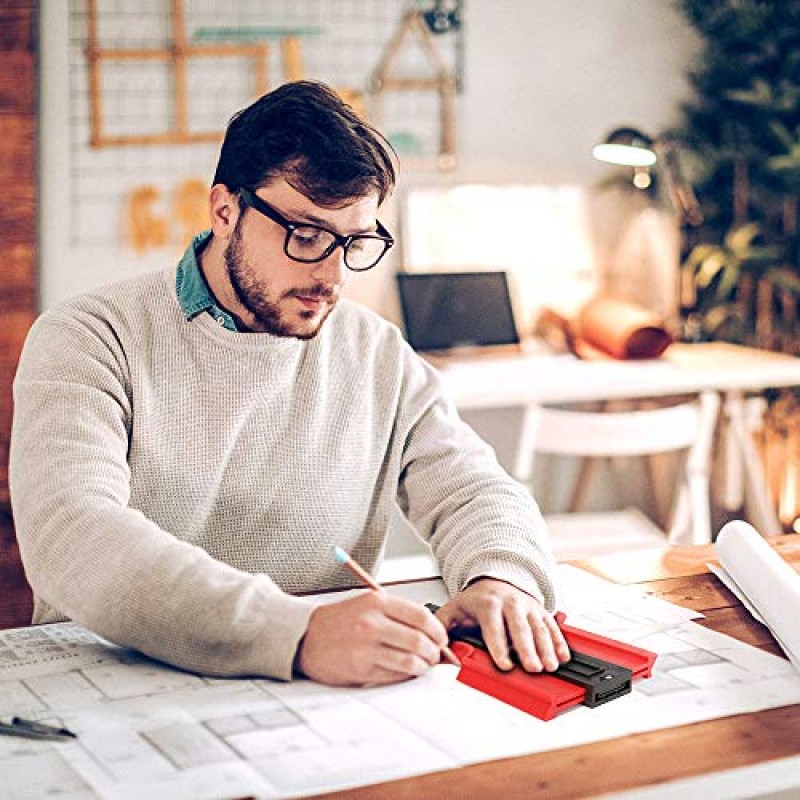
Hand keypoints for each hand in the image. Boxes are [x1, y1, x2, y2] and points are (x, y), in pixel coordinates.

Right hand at [296, 591, 450, 686]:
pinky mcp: (361, 669)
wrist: (306, 637)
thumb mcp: (368, 604)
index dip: (438, 630)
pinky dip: (406, 675)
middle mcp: (372, 623)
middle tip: (436, 655)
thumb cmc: (340, 621)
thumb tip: (430, 630)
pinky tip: (406, 671)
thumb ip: (398, 613)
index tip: (441, 637)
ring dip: (423, 666)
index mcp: (377, 602)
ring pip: (410, 661)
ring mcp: (366, 648)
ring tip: (423, 665)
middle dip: (434, 651)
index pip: (421, 616)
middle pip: (419, 640)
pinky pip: (395, 675)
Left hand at [435, 577, 570, 672]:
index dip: (499, 646)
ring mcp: (527, 606)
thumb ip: (442, 629)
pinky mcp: (540, 611)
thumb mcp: (454, 610)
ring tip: (550, 666)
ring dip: (546, 647)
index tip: (504, 664)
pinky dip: (559, 641)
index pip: (494, 626)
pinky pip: (552, 625)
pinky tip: (562, 656)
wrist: (495, 580)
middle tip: (533, 668)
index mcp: (488, 603)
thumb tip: (436, 650)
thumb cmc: (475, 601)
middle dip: (527, 649)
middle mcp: (510, 603)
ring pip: (539, 627)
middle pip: (520, 627)